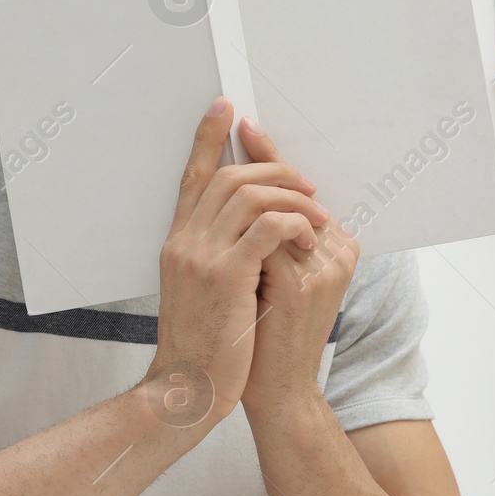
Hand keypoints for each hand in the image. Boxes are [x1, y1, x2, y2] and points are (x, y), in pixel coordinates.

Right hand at [142, 96, 329, 429]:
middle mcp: (184, 242)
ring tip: (317, 216)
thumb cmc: (204, 345)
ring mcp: (202, 258)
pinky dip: (294, 223)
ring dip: (294, 198)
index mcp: (177, 242)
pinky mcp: (227, 277)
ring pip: (251, 196)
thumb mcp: (200, 292)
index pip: (193, 175)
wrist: (189, 388)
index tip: (226, 108)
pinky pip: (267, 228)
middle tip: (307, 184)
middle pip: (229, 177)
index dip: (208, 137)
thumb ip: (217, 256)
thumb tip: (252, 232)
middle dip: (274, 169)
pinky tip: (308, 236)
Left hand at [236, 119, 358, 413]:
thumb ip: (267, 239)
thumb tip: (238, 193)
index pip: (297, 191)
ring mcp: (322, 267)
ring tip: (223, 150)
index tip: (243, 122)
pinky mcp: (301, 285)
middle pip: (292, 190)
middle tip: (234, 121)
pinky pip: (266, 236)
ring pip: (277, 208)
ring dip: (245, 184)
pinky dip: (242, 221)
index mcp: (333, 247)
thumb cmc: (264, 333)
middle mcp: (336, 251)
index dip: (270, 155)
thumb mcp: (269, 277)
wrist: (272, 389)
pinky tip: (219, 203)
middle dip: (259, 156)